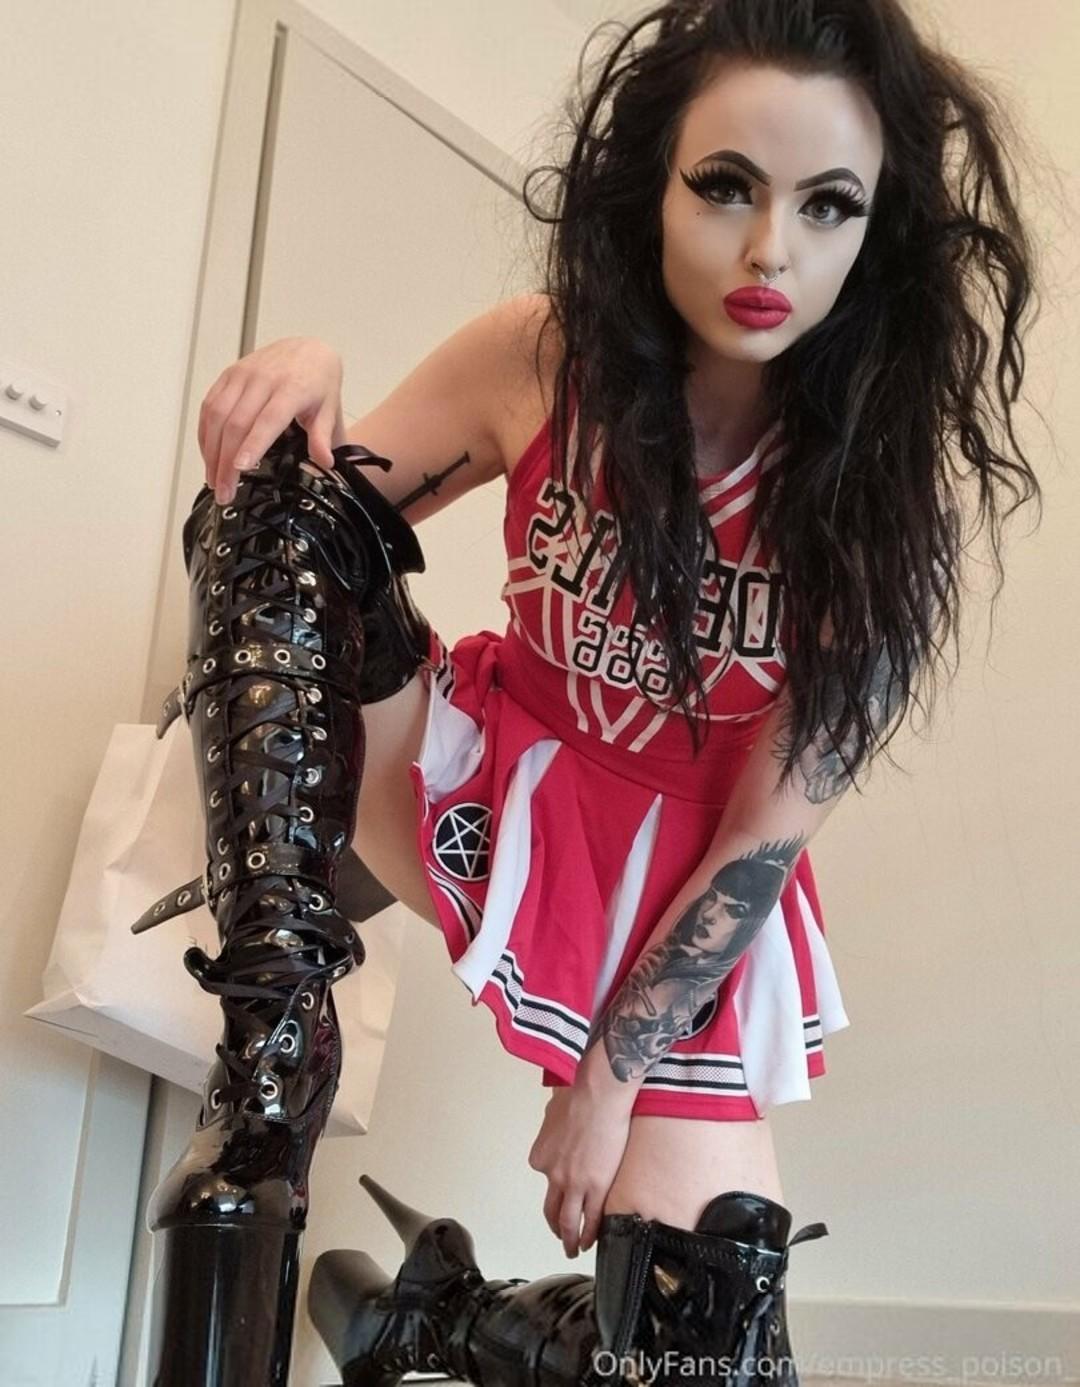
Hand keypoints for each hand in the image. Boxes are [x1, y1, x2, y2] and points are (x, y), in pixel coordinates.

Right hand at [198, 336, 346, 504]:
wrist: (307, 349)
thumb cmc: (318, 381)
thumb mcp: (328, 409)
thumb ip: (324, 437)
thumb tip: (324, 461)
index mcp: (291, 388)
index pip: (268, 419)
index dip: (252, 445)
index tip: (240, 469)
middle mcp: (263, 379)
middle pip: (237, 423)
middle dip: (226, 461)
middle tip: (224, 491)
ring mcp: (242, 375)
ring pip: (217, 415)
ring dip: (211, 451)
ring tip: (213, 480)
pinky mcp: (228, 375)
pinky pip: (210, 405)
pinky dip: (206, 433)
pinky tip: (208, 455)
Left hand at [527, 1084, 632, 1257]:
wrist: (598, 1096)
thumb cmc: (578, 1094)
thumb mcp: (554, 1106)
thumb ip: (554, 1119)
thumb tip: (559, 1115)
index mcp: (540, 1156)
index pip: (546, 1175)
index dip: (556, 1182)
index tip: (564, 1187)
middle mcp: (553, 1174)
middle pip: (551, 1209)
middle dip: (555, 1226)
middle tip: (559, 1235)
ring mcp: (574, 1184)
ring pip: (568, 1222)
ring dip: (569, 1240)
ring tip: (572, 1249)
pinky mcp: (597, 1187)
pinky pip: (591, 1219)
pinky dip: (590, 1234)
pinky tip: (591, 1242)